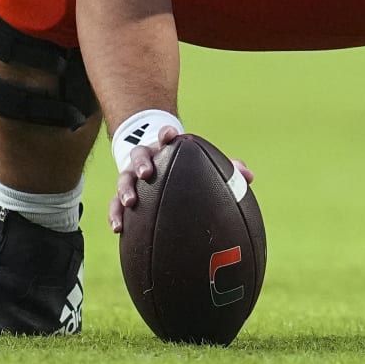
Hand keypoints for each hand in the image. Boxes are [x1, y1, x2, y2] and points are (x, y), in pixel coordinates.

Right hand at [109, 125, 254, 232]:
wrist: (155, 168)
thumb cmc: (186, 168)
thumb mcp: (202, 165)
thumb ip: (225, 169)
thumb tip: (249, 177)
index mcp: (165, 148)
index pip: (164, 135)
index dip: (166, 134)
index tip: (169, 136)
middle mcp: (145, 159)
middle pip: (139, 155)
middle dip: (141, 162)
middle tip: (146, 173)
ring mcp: (131, 176)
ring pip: (123, 179)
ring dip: (124, 189)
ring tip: (130, 202)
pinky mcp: (122, 195)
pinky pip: (115, 204)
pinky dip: (115, 214)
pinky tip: (118, 229)